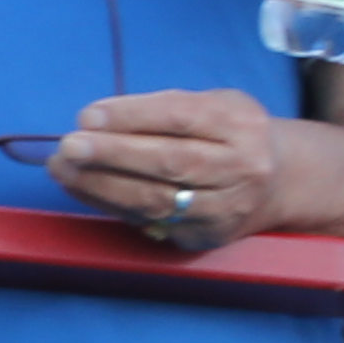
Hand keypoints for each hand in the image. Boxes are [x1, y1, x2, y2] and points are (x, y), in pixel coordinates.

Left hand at [53, 90, 293, 250]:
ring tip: (64, 170)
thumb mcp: (214, 107)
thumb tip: (95, 121)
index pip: (183, 117)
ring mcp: (227, 207)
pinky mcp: (208, 236)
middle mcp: (243, 167)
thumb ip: (163, 109)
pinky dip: (111, 205)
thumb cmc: (230, 136)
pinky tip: (84, 190)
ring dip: (103, 185)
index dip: (133, 116)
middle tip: (69, 146)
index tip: (87, 116)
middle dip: (114, 153)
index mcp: (243, 125)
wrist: (279, 183)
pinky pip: (151, 222)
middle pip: (173, 162)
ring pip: (159, 199)